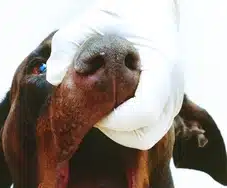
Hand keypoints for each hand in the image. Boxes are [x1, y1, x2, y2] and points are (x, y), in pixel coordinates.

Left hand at [47, 0, 184, 149]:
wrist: (149, 11)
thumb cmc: (121, 14)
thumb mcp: (90, 21)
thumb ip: (68, 44)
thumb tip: (54, 78)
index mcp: (162, 67)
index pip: (145, 112)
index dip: (114, 120)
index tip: (93, 108)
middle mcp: (173, 89)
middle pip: (146, 134)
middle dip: (115, 131)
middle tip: (95, 113)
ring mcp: (172, 101)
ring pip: (147, 136)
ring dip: (120, 132)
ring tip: (102, 110)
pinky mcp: (165, 106)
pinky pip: (148, 129)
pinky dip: (127, 127)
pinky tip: (111, 107)